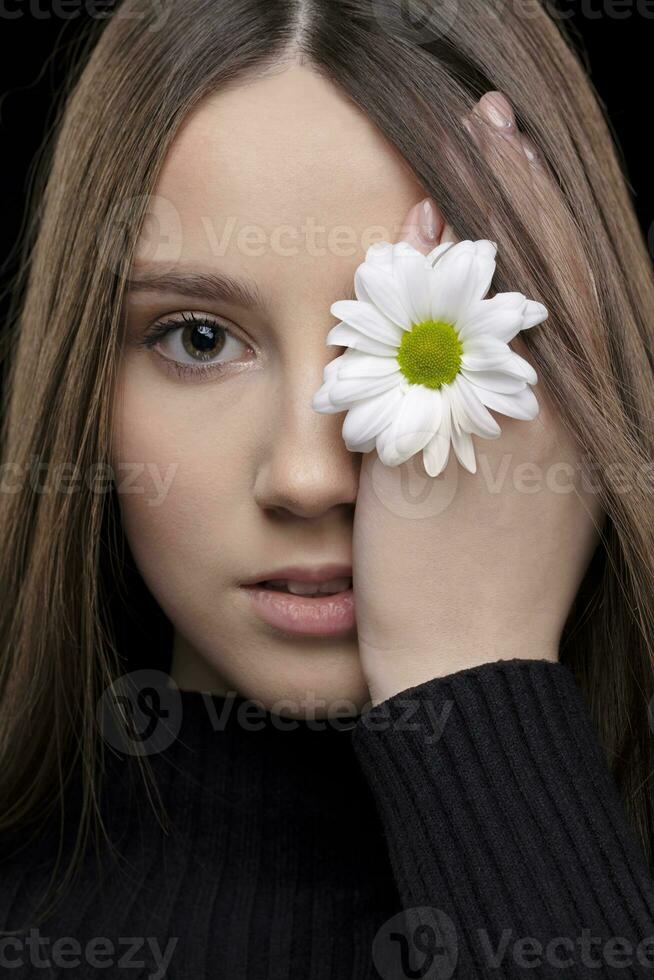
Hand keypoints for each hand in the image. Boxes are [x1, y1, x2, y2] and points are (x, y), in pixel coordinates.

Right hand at [353, 92, 604, 706]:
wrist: (466, 666)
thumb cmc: (419, 575)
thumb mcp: (402, 449)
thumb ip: (416, 334)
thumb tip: (420, 230)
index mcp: (533, 401)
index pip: (533, 262)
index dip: (509, 185)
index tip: (483, 124)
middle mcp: (576, 409)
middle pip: (568, 276)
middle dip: (532, 197)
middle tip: (498, 132)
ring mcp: (584, 438)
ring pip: (572, 317)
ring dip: (540, 249)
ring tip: (507, 192)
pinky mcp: (578, 465)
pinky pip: (567, 364)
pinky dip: (540, 313)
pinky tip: (515, 291)